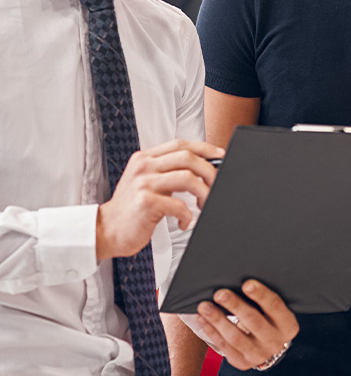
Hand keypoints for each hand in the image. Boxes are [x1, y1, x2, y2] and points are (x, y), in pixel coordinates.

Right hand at [96, 139, 223, 258]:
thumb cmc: (129, 210)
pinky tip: (184, 222)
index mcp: (144, 159)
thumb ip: (165, 172)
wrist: (105, 230)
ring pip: (187, 178)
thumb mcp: (144, 182)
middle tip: (217, 184)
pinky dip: (187, 215)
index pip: (180, 144)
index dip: (204, 148)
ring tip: (203, 204)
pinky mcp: (146, 203)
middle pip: (187, 158)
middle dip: (209, 171)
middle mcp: (144, 167)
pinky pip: (179, 205)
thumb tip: (198, 171)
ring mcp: (144, 184)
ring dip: (203, 193)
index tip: (219, 154)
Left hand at [196, 280, 299, 370]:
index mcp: (288, 325)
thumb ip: (263, 297)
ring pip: (236, 337)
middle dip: (235, 306)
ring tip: (204, 306)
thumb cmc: (267, 316)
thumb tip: (240, 274)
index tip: (247, 283)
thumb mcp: (273, 310)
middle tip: (220, 293)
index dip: (261, 295)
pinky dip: (211, 331)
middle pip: (254, 322)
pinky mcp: (242, 362)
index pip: (275, 307)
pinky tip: (202, 318)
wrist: (266, 345)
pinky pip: (224, 346)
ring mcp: (259, 355)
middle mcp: (276, 342)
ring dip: (218, 320)